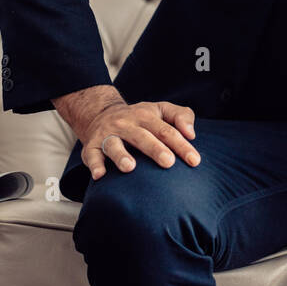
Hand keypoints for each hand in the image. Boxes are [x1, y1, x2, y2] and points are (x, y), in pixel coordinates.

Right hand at [80, 100, 199, 178]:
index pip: (166, 130)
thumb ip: (182, 116)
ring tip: (130, 167)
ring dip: (121, 155)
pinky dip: (95, 165)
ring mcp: (107, 134)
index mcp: (146, 116)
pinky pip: (91, 155)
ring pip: (113, 144)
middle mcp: (126, 124)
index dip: (181, 145)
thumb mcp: (161, 109)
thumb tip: (192, 134)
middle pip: (142, 136)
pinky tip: (100, 175)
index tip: (195, 161)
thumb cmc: (140, 117)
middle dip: (155, 149)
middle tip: (169, 162)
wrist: (100, 113)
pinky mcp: (91, 146)